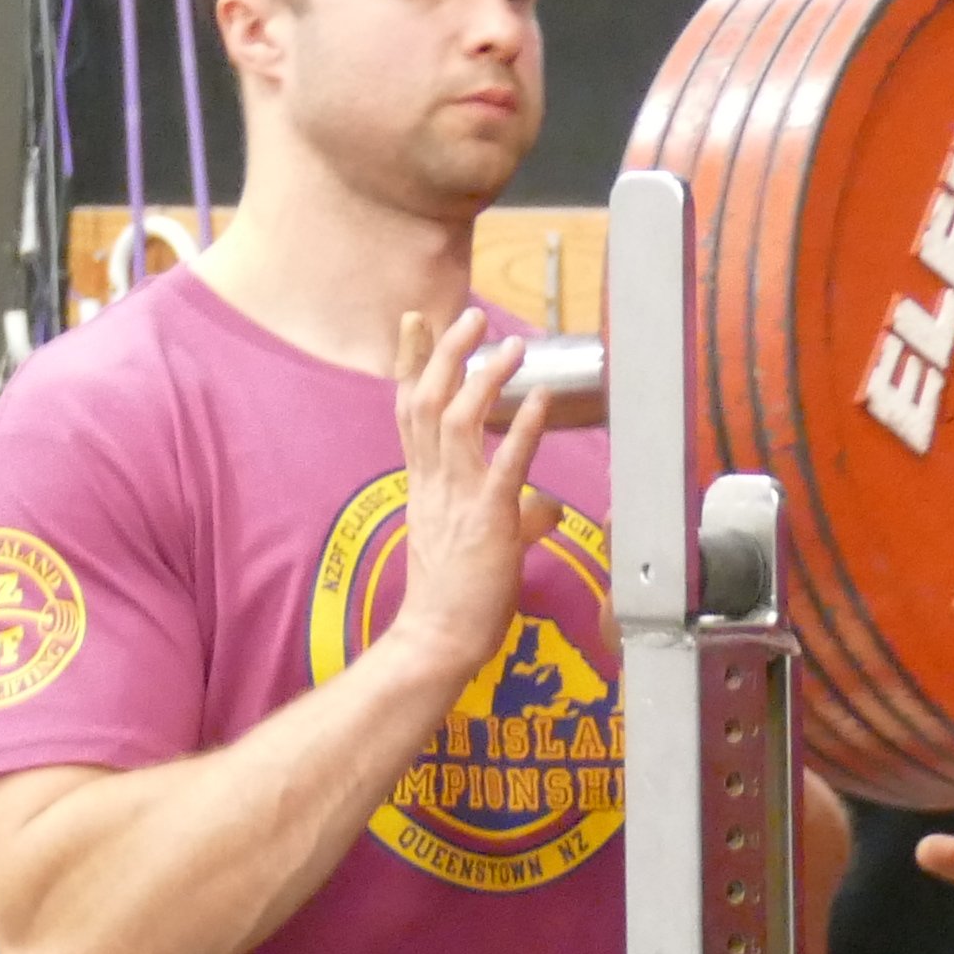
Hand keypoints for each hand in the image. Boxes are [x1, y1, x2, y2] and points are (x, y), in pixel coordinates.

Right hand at [390, 308, 557, 680]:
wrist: (436, 638)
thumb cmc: (455, 597)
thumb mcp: (480, 544)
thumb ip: (511, 517)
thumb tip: (544, 507)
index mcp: (423, 483)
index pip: (409, 408)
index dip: (411, 361)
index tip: (414, 321)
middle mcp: (432, 481)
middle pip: (428, 399)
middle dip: (447, 352)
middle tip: (469, 315)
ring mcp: (457, 498)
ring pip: (459, 419)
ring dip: (487, 378)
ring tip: (514, 345)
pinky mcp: (487, 520)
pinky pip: (504, 464)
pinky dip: (523, 428)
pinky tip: (540, 398)